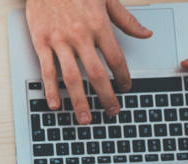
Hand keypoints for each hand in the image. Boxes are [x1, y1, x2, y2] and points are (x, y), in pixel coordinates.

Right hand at [26, 0, 152, 123]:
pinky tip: (56, 104)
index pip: (116, 58)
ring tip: (85, 118)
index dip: (123, 76)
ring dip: (79, 101)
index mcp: (99, 25)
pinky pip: (47, 70)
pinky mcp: (41, 42)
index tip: (126, 87)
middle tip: (112, 111)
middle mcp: (80, 36)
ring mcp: (59, 41)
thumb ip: (126, 20)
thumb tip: (146, 34)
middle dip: (106, 96)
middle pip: (97, 74)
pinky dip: (51, 89)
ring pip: (72, 77)